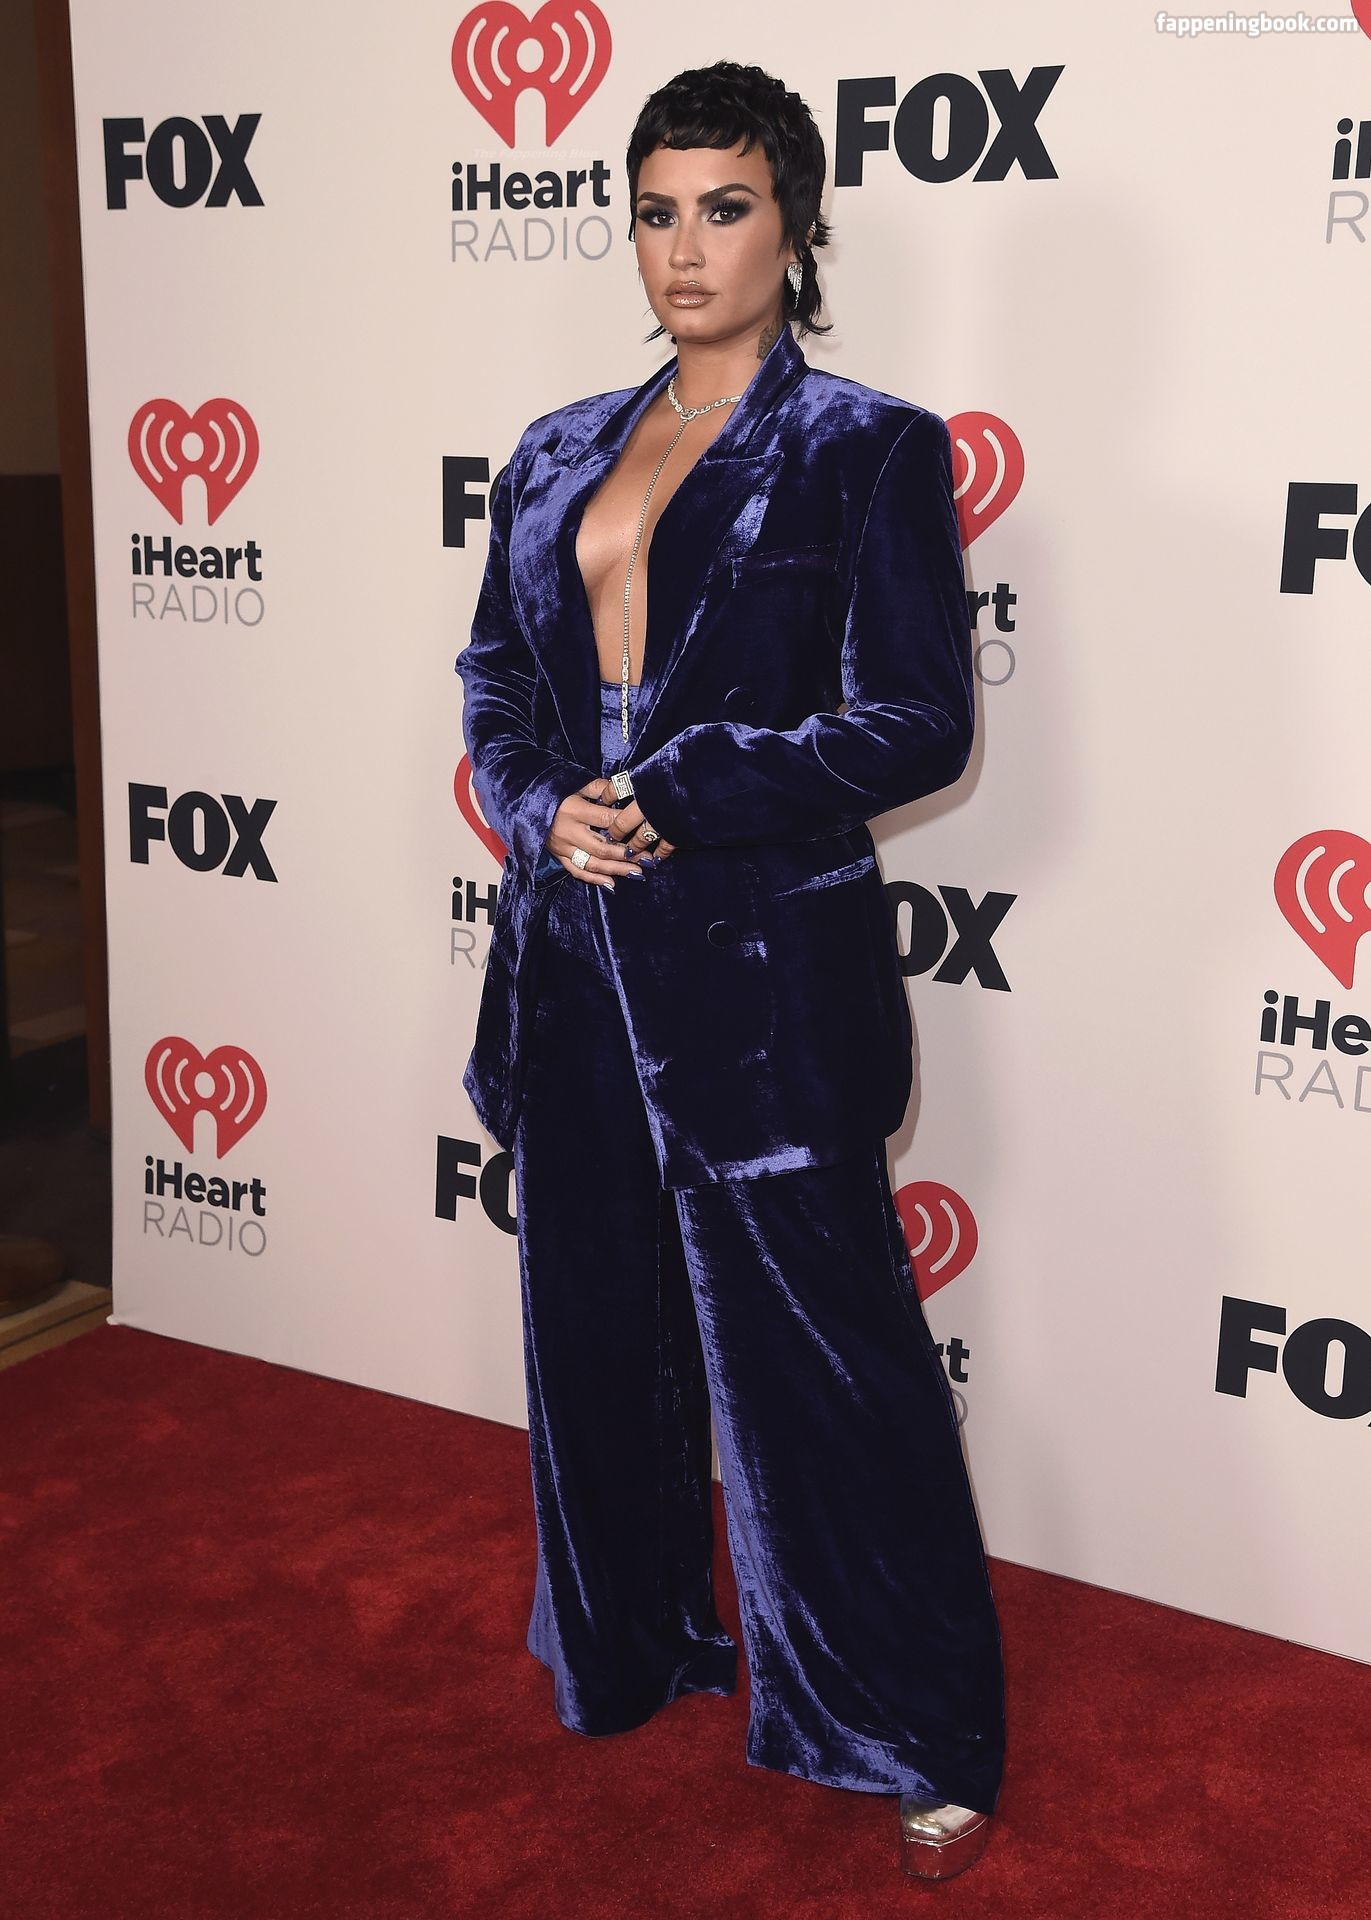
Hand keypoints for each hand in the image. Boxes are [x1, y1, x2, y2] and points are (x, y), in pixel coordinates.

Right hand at [543, 779, 672, 887]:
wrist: (525, 802)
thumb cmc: (555, 791)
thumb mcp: (575, 783)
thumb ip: (599, 788)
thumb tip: (624, 790)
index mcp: (573, 810)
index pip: (607, 820)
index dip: (626, 825)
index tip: (644, 829)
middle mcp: (568, 831)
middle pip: (602, 848)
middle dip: (627, 855)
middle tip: (647, 859)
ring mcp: (562, 847)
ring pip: (592, 863)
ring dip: (616, 870)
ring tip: (638, 873)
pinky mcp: (557, 856)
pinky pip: (577, 871)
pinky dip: (595, 879)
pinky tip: (612, 884)